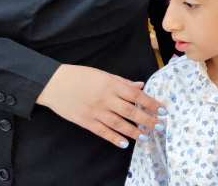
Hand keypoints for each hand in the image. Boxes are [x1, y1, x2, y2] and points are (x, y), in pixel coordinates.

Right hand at [37, 64, 165, 148]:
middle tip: (160, 126)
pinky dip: (114, 138)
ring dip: (134, 131)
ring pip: (119, 124)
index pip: (136, 95)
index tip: (163, 109)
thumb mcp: (103, 74)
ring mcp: (95, 111)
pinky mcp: (85, 121)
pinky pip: (103, 131)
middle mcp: (106, 98)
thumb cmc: (80, 76)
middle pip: (131, 111)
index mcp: (112, 84)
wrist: (54, 84)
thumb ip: (123, 82)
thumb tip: (141, 85)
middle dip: (148, 119)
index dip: (151, 103)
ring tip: (146, 136)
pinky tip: (125, 143)